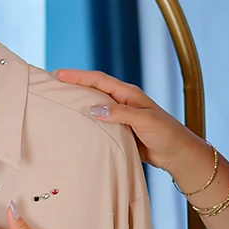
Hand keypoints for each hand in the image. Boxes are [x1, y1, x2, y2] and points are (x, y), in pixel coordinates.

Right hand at [56, 69, 211, 188]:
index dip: (78, 76)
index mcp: (128, 94)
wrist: (175, 154)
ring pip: (94, 105)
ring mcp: (120, 116)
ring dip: (78, 102)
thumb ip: (120, 113)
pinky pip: (98, 122)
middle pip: (93, 89)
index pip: (99, 80)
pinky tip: (75, 125)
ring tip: (58, 101)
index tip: (59, 74)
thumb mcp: (144, 120)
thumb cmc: (165, 134)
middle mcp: (122, 102)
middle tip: (53, 84)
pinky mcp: (119, 130)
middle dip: (74, 85)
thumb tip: (94, 108)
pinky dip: (86, 121)